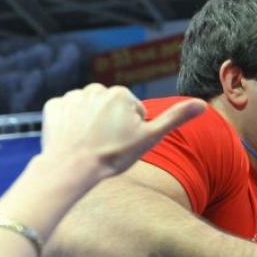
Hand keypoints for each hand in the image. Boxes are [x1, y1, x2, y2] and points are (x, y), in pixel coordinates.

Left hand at [41, 83, 206, 181]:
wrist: (73, 168)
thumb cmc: (114, 155)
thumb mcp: (150, 138)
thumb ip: (176, 118)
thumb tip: (203, 104)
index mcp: (122, 94)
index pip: (133, 111)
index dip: (132, 131)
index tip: (123, 144)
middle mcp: (96, 89)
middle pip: (110, 108)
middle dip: (111, 123)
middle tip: (108, 145)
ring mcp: (72, 96)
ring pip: (89, 109)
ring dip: (91, 122)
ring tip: (91, 144)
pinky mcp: (53, 106)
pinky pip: (67, 112)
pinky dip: (70, 124)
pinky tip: (73, 139)